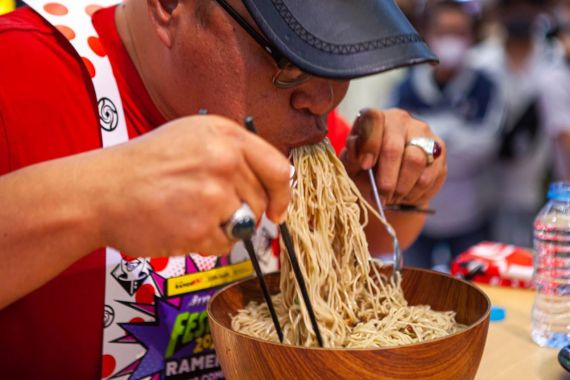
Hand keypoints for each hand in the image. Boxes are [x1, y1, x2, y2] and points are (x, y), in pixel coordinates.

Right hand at [93, 115, 290, 255]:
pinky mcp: (201, 227)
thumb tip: (267, 181)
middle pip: (260, 202)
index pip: (278, 168)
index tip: (276, 209)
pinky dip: (204, 243)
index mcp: (226, 135)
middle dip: (240, 212)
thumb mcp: (192, 137)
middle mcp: (225, 161)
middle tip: (208, 209)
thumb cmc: (142, 166)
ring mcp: (214, 195)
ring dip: (221, 228)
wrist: (102, 191)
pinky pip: (223, 246)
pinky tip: (179, 225)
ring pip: (243, 225)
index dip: (282, 194)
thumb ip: (232, 154)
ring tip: (187, 213)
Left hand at [340, 108, 446, 205]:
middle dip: (386, 179)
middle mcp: (400, 119)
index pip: (373, 120)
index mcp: (375, 118)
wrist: (389, 179)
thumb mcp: (352, 163)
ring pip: (416, 162)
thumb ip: (352, 158)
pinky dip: (417, 192)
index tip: (366, 166)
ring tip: (393, 198)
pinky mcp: (439, 149)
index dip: (369, 144)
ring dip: (402, 188)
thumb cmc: (365, 168)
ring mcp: (423, 132)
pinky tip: (407, 195)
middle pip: (394, 148)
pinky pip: (431, 175)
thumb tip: (360, 155)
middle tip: (381, 197)